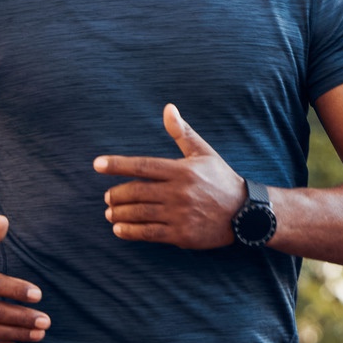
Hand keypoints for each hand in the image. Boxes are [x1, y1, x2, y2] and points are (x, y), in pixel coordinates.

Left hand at [93, 104, 243, 248]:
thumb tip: (168, 108)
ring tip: (109, 213)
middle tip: (107, 196)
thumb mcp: (203, 152)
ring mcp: (179, 214)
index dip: (117, 165)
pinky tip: (119, 229)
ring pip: (140, 213)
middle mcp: (178, 192)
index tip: (97, 164)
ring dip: (119, 213)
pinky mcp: (182, 234)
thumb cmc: (220, 178)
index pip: (142, 165)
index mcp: (180, 170)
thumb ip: (182, 132)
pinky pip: (150, 233)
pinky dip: (131, 232)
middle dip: (117, 194)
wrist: (245, 212)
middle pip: (136, 191)